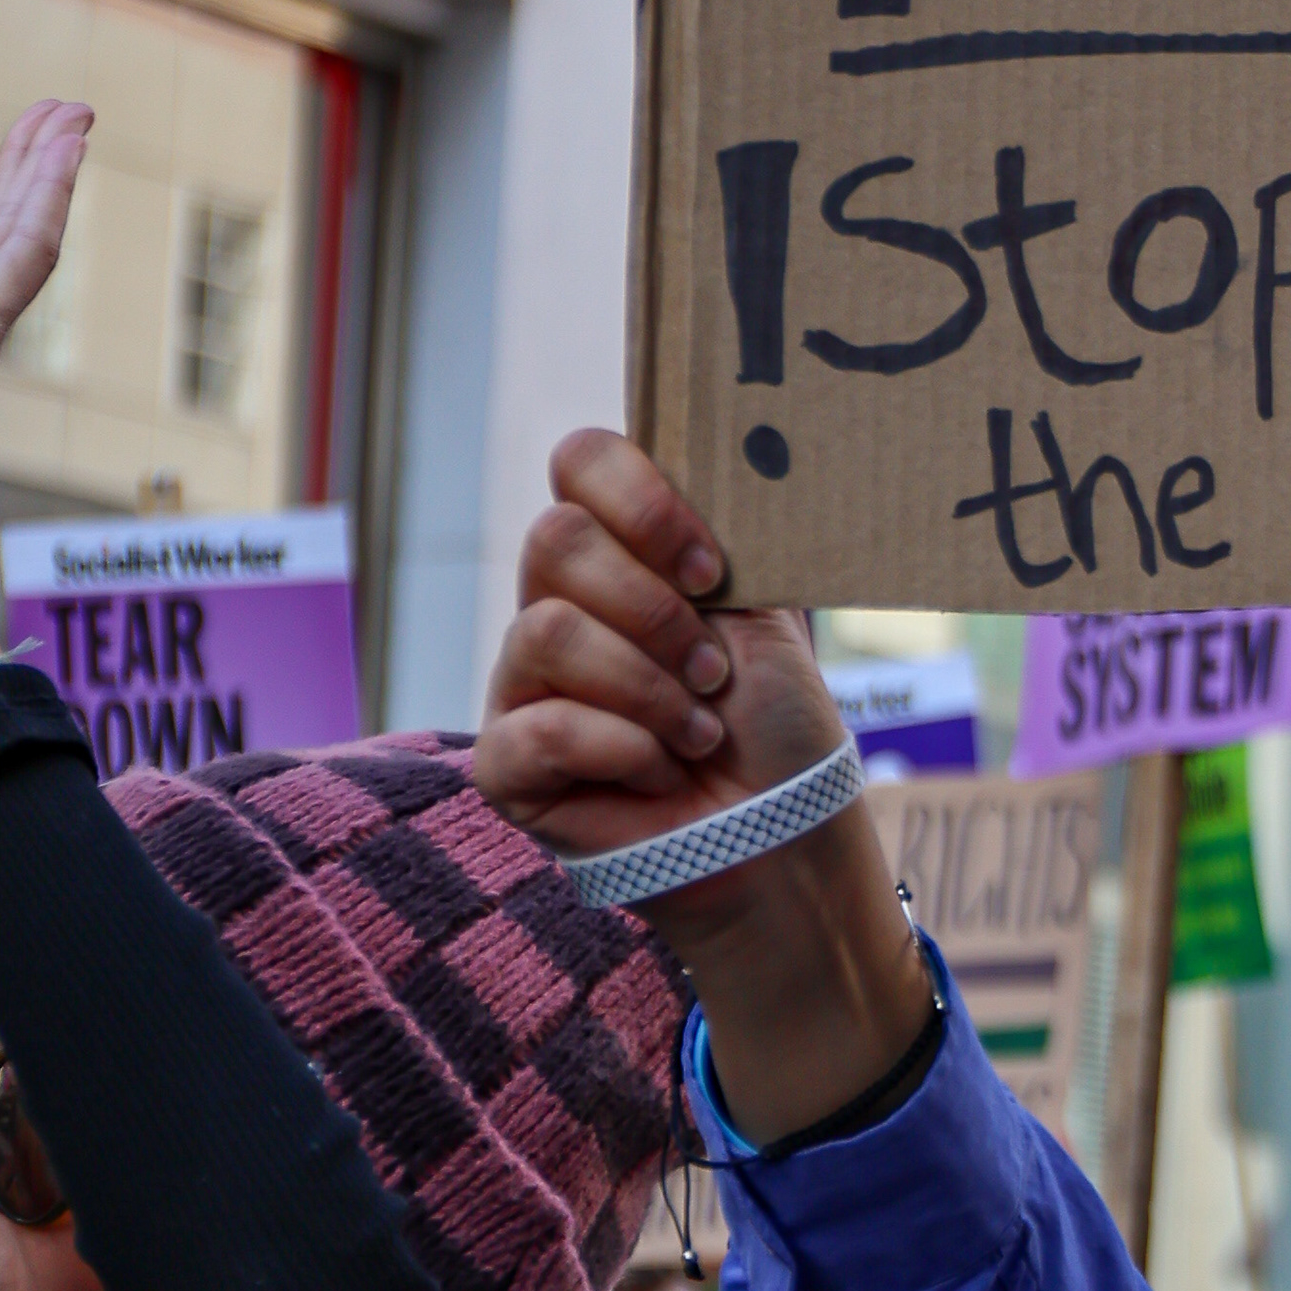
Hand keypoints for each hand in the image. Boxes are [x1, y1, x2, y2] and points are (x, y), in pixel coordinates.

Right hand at [478, 432, 922, 1134]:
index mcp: (620, 554)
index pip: (580, 461)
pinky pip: (536, 724)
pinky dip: (621, 749)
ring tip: (698, 730)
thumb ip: (723, 541)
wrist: (783, 837)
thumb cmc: (777, 728)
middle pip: (554, 542)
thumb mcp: (765, 615)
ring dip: (650, 688)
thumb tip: (729, 452)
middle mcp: (558, 605)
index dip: (640, 499)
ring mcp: (522, 684)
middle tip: (713, 672)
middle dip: (656, 611)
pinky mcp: (507, 765)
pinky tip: (658, 773)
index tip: (709, 567)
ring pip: (547, 631)